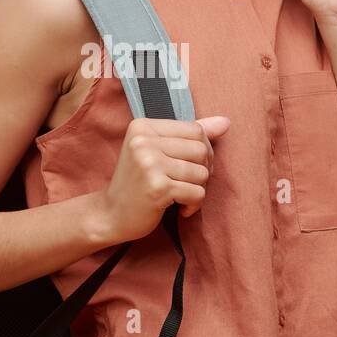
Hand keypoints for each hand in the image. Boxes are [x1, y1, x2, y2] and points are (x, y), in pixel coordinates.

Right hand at [98, 114, 230, 241]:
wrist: (110, 214)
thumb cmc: (138, 182)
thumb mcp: (158, 151)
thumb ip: (190, 135)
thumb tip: (225, 121)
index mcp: (143, 126)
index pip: (195, 129)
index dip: (203, 150)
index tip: (191, 166)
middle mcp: (144, 141)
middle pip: (201, 149)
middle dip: (203, 170)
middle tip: (188, 183)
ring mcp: (149, 163)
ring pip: (202, 172)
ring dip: (197, 189)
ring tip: (181, 195)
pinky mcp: (157, 187)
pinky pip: (197, 193)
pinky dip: (193, 204)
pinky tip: (179, 208)